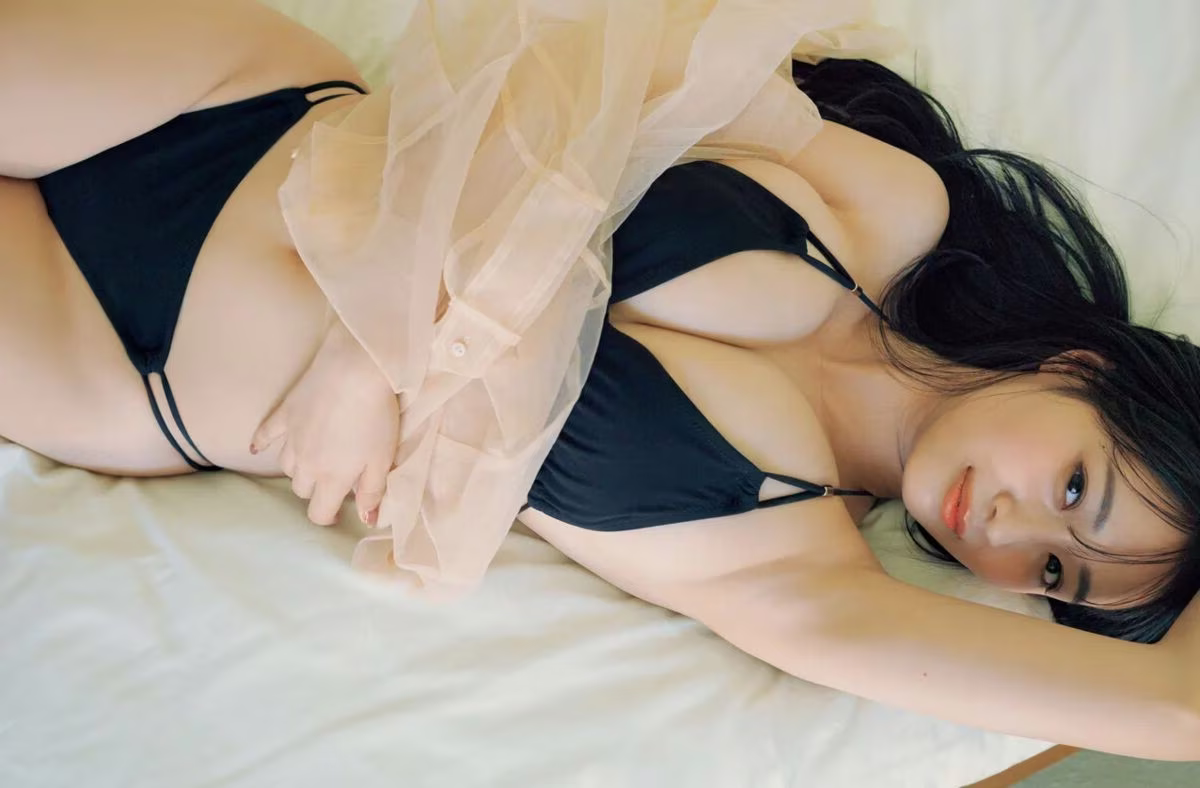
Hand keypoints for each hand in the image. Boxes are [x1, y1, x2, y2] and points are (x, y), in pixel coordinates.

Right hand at [250, 321, 399, 525]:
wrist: (355, 370)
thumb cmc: (375, 416)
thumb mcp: (382, 459)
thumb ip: (372, 492)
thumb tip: (366, 519)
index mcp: (331, 478)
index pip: (319, 513)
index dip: (329, 516)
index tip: (340, 510)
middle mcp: (305, 463)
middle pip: (301, 489)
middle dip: (317, 489)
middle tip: (335, 476)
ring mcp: (291, 438)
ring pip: (285, 465)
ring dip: (298, 467)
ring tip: (314, 459)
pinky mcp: (284, 413)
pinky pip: (265, 434)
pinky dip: (261, 442)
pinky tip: (256, 447)